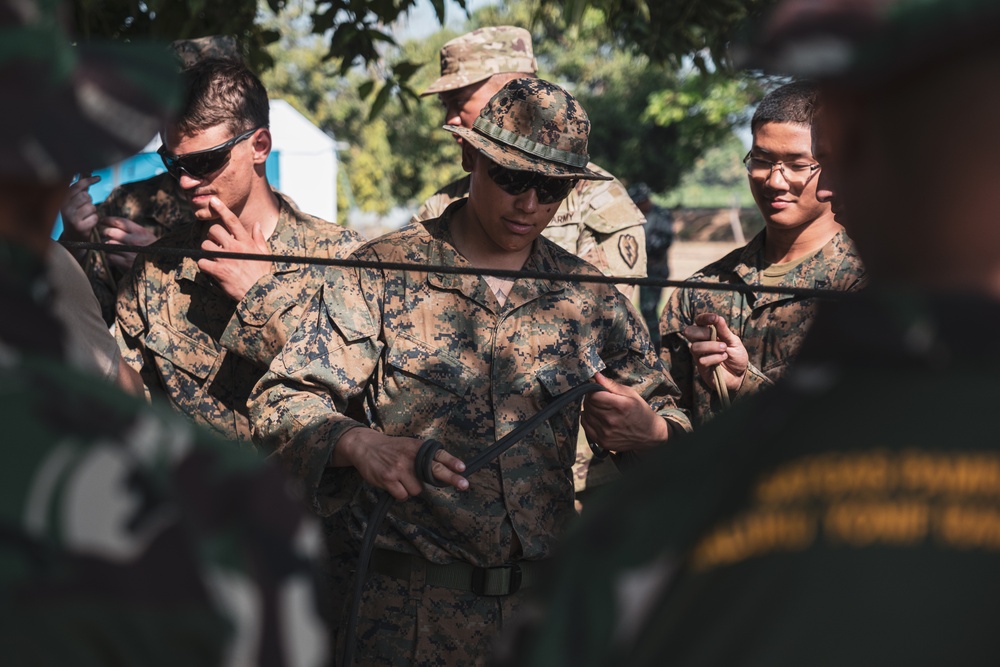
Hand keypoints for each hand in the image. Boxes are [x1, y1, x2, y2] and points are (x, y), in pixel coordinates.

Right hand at [60, 174, 101, 241]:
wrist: (72, 238)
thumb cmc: (75, 217)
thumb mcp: (73, 204)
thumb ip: (80, 191)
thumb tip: (90, 177)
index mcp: (62, 200)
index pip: (76, 186)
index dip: (88, 180)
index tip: (98, 178)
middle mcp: (64, 208)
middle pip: (85, 196)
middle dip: (89, 201)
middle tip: (84, 208)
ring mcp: (71, 218)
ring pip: (91, 206)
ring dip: (92, 211)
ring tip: (85, 216)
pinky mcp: (80, 227)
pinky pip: (95, 217)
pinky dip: (95, 220)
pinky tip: (88, 223)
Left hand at [100, 216, 158, 271]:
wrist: (163, 264)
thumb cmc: (152, 248)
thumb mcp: (147, 235)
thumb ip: (132, 230)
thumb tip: (113, 224)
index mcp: (140, 232)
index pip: (119, 221)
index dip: (108, 220)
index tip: (103, 220)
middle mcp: (134, 241)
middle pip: (110, 232)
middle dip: (105, 232)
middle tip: (104, 234)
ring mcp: (130, 252)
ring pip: (108, 244)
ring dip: (107, 245)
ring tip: (111, 246)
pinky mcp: (127, 263)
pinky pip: (109, 256)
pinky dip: (109, 256)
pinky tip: (114, 255)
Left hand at [197, 197, 272, 300]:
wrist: (260, 293)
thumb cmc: (262, 274)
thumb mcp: (265, 254)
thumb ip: (258, 238)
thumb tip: (257, 224)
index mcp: (246, 242)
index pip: (232, 221)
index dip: (222, 209)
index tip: (213, 201)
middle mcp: (235, 247)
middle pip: (214, 230)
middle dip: (212, 236)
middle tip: (216, 243)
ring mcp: (225, 258)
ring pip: (205, 245)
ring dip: (207, 251)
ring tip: (214, 258)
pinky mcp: (218, 270)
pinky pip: (202, 261)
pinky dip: (204, 265)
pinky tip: (211, 269)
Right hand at [334, 427, 468, 500]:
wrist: (365, 447)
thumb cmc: (392, 448)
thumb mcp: (409, 446)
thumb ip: (423, 456)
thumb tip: (444, 470)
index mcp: (417, 447)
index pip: (438, 455)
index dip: (452, 461)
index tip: (462, 468)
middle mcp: (410, 457)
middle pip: (435, 470)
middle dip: (451, 478)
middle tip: (464, 485)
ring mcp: (399, 468)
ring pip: (417, 490)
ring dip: (411, 488)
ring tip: (401, 478)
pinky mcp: (388, 479)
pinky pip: (403, 496)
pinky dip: (400, 493)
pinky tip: (393, 484)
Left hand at [581, 372, 670, 452]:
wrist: (649, 434)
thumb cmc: (640, 411)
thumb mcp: (630, 394)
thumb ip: (611, 385)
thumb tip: (596, 376)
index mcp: (620, 406)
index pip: (593, 395)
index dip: (593, 390)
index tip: (598, 390)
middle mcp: (611, 420)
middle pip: (588, 404)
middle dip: (591, 399)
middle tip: (600, 399)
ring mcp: (606, 433)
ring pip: (586, 414)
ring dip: (590, 409)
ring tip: (600, 409)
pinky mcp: (602, 441)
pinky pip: (586, 426)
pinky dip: (588, 419)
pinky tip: (597, 417)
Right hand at [683, 312, 748, 393]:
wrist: (740, 375)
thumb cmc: (736, 357)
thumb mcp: (734, 342)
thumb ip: (724, 331)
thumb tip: (717, 317)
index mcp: (708, 333)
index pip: (699, 322)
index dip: (704, 318)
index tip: (714, 318)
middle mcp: (701, 343)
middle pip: (690, 332)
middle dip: (704, 333)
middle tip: (720, 339)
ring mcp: (700, 355)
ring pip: (694, 347)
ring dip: (711, 347)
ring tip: (724, 350)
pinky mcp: (701, 368)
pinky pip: (702, 360)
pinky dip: (715, 358)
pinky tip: (723, 359)